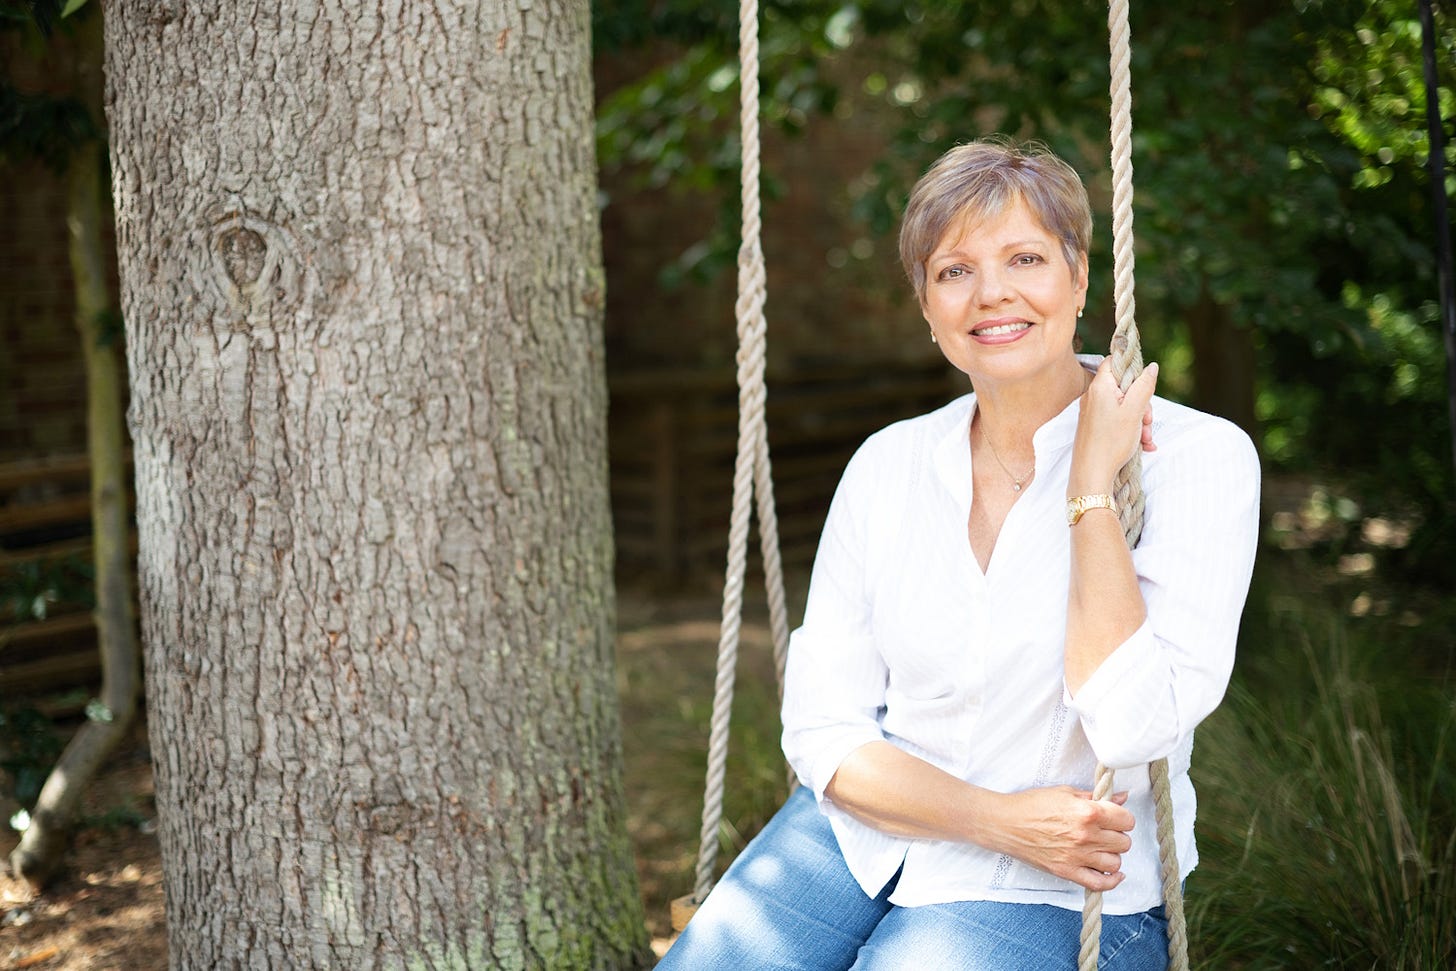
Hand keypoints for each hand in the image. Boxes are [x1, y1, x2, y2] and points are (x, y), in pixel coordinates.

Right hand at [987, 786, 1135, 891]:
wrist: (1005, 823)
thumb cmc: (1031, 805)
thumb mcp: (1065, 793)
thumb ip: (1095, 797)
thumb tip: (1122, 797)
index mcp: (1087, 812)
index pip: (1126, 820)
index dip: (1122, 818)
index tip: (1115, 818)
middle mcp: (1086, 835)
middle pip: (1124, 842)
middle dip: (1117, 836)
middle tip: (1105, 832)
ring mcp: (1077, 856)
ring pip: (1115, 862)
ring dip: (1111, 855)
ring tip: (1100, 849)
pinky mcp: (1067, 872)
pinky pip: (1100, 883)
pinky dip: (1111, 881)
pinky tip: (1112, 873)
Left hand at [1069, 358, 1157, 493]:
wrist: (1091, 474)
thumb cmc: (1111, 442)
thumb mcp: (1134, 411)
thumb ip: (1144, 386)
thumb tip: (1152, 367)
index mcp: (1100, 386)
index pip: (1114, 361)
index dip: (1132, 369)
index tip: (1144, 385)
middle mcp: (1093, 396)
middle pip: (1124, 386)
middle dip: (1142, 403)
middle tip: (1146, 421)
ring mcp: (1093, 411)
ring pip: (1124, 405)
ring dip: (1140, 420)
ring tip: (1145, 438)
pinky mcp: (1095, 425)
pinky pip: (1118, 419)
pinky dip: (1131, 429)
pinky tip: (1143, 445)